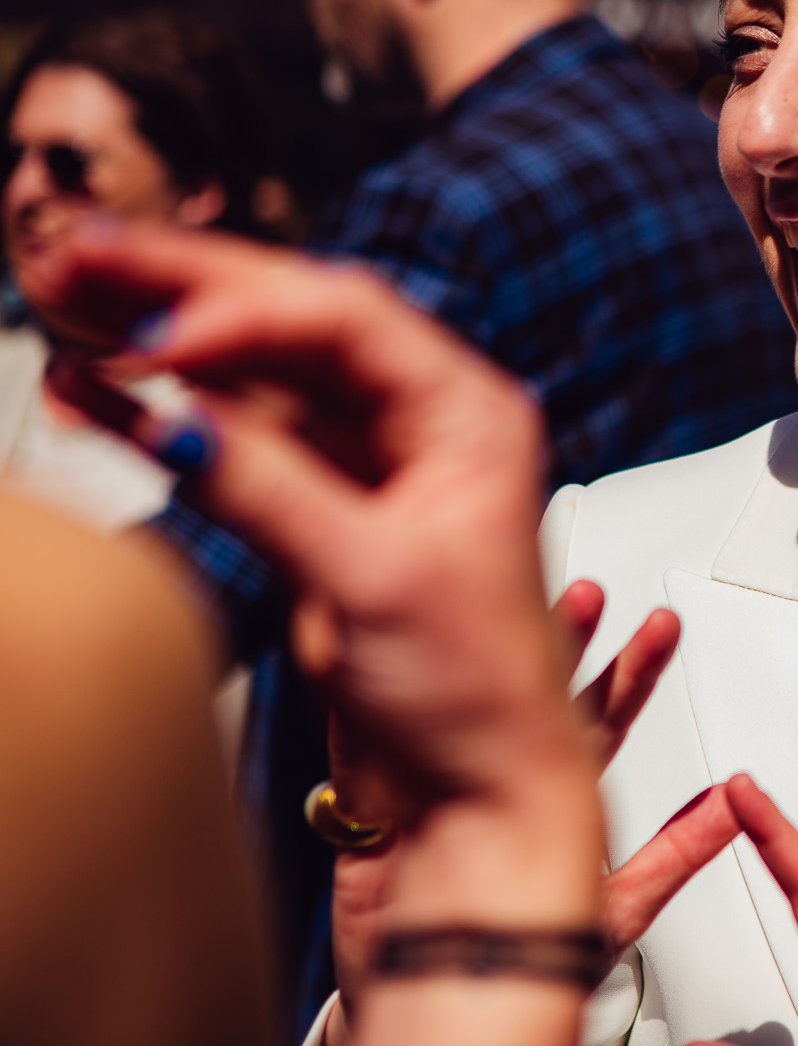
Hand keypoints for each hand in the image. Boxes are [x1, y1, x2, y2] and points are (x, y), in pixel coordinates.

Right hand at [36, 226, 604, 1044]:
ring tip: (64, 301)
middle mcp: (424, 423)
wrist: (477, 796)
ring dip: (162, 341)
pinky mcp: (321, 511)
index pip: (347, 318)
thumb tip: (174, 416)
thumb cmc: (478, 695)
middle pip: (292, 321)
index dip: (243, 310)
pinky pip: (236, 437)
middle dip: (185, 289)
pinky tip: (97, 391)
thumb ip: (269, 489)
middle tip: (81, 256)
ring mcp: (369, 463)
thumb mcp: (372, 578)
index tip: (156, 336)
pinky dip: (167, 416)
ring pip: (254, 373)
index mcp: (470, 415)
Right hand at [331, 582, 740, 1023]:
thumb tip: (736, 801)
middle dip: (567, 642)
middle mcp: (503, 777)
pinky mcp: (383, 804)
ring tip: (514, 604)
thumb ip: (678, 852)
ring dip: (492, 656)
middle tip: (590, 593)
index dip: (634, 672)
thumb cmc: (530, 959)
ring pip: (470, 702)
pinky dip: (380, 696)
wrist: (450, 996)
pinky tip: (388, 651)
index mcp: (560, 795)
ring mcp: (443, 781)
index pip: (606, 720)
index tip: (663, 625)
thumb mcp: (620, 909)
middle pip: (540, 697)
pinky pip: (380, 737)